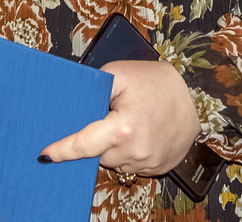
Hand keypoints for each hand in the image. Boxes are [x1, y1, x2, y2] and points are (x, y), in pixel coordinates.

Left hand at [40, 60, 199, 176]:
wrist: (196, 96)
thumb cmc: (156, 82)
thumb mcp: (120, 73)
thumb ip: (93, 90)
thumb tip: (71, 106)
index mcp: (123, 129)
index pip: (83, 146)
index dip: (62, 150)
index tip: (45, 154)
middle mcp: (136, 151)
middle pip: (98, 154)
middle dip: (96, 139)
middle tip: (107, 117)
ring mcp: (148, 163)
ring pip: (114, 161)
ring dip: (113, 147)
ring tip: (127, 121)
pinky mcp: (158, 168)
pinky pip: (132, 164)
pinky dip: (129, 152)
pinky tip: (138, 133)